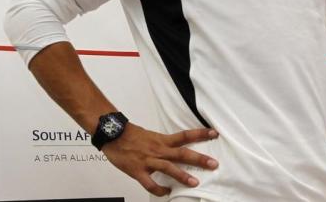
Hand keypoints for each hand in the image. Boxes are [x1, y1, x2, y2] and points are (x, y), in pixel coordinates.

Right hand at [102, 122, 218, 196]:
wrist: (111, 134)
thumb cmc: (129, 135)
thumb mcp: (149, 136)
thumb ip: (162, 144)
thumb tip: (174, 149)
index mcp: (161, 140)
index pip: (184, 136)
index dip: (200, 134)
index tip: (214, 133)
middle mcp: (158, 150)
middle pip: (182, 153)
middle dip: (199, 159)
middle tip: (213, 164)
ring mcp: (148, 160)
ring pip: (168, 168)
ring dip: (182, 175)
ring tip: (194, 182)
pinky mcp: (138, 170)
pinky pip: (150, 183)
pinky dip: (159, 189)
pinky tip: (166, 192)